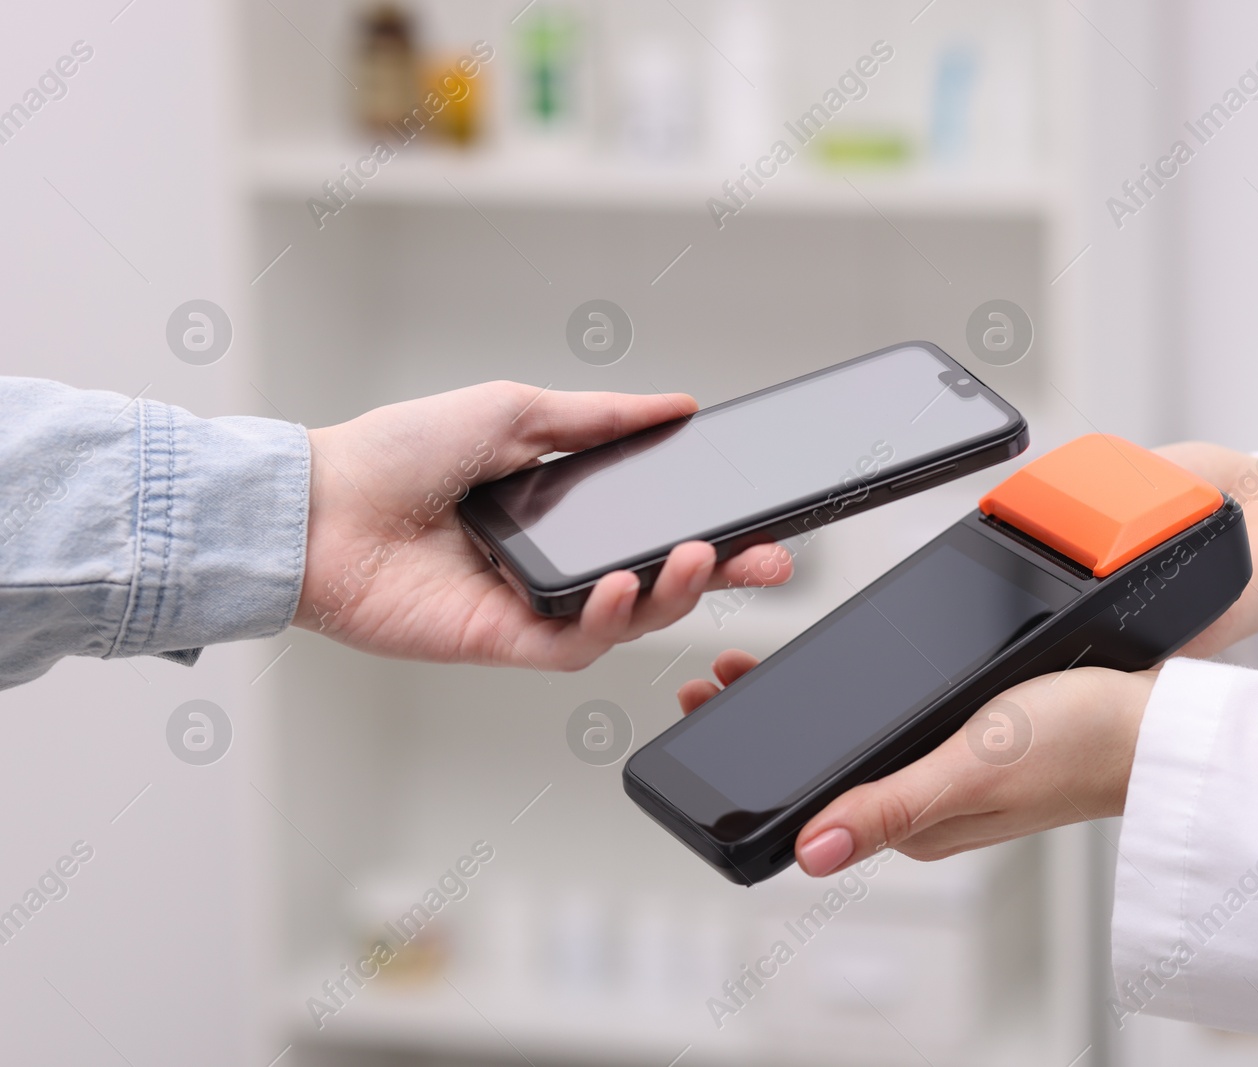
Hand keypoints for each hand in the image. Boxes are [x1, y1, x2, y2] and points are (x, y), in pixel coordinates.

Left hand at [293, 382, 791, 669]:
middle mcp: (553, 560)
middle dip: (723, 573)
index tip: (760, 517)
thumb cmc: (397, 452)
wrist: (319, 505)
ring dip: (673, 594)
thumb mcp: (514, 410)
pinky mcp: (501, 641)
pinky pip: (574, 645)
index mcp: (559, 507)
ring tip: (698, 559)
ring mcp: (531, 605)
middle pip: (658, 578)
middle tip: (772, 561)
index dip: (712, 525)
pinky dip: (608, 621)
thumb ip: (599, 418)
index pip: (654, 522)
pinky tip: (621, 588)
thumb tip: (674, 404)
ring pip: (629, 618)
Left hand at [677, 651, 1153, 875]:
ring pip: (855, 744)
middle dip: (761, 723)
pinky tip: (845, 672)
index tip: (705, 703)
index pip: (808, 799)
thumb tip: (807, 853)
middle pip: (822, 768)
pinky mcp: (972, 743)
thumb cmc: (1079, 743)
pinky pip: (895, 726)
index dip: (749, 753)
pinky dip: (854, 701)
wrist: (1157, 718)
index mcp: (914, 823)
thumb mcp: (971, 766)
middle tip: (717, 676)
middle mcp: (923, 803)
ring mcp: (947, 773)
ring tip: (755, 667)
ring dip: (801, 708)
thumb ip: (890, 807)